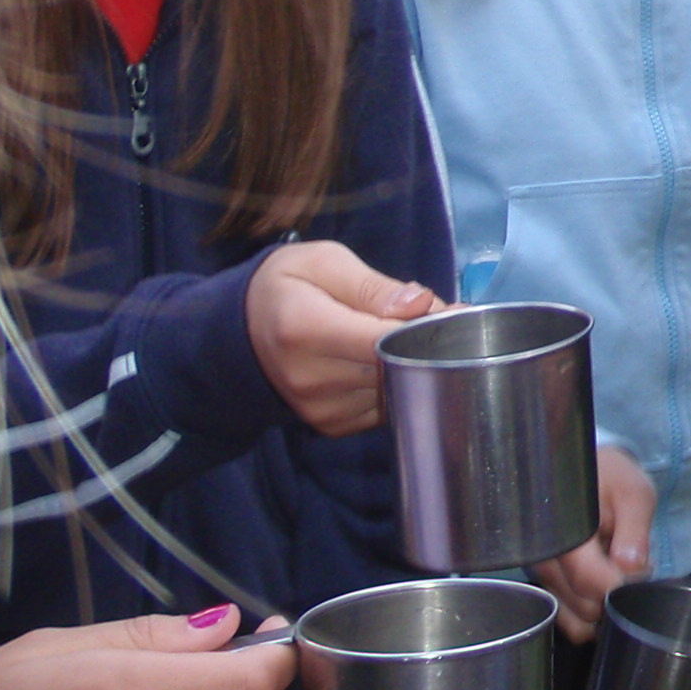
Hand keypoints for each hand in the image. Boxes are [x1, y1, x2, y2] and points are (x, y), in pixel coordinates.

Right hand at [243, 240, 441, 435]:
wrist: (238, 332)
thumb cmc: (287, 286)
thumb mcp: (324, 263)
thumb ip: (374, 286)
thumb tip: (421, 303)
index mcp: (305, 330)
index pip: (384, 339)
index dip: (426, 325)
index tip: (452, 310)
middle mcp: (310, 379)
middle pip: (395, 365)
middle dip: (424, 342)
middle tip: (434, 318)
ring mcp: (319, 409)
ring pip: (396, 389)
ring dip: (411, 365)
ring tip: (403, 337)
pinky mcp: (330, 426)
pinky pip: (383, 407)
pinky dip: (395, 384)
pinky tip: (384, 361)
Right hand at [533, 445, 656, 641]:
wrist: (581, 472)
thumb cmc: (610, 479)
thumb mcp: (633, 492)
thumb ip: (634, 530)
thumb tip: (629, 568)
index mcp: (562, 532)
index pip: (588, 579)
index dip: (622, 583)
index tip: (642, 568)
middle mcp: (544, 559)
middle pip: (585, 603)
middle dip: (617, 590)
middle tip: (630, 559)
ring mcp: (542, 577)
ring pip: (577, 618)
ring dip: (604, 601)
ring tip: (614, 567)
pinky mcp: (546, 588)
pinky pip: (569, 622)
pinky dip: (591, 613)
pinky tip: (602, 582)